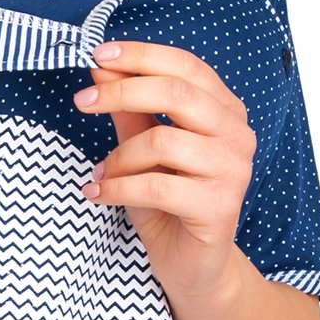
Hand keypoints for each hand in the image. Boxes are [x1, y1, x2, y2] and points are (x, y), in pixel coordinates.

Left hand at [73, 39, 256, 303]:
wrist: (190, 264)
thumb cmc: (167, 201)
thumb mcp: (142, 150)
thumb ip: (130, 110)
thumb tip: (102, 69)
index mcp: (225, 110)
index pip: (186, 66)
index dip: (141, 56)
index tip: (98, 55)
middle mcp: (237, 135)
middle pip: (177, 94)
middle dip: (122, 92)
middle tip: (82, 101)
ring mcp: (234, 171)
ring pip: (162, 141)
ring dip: (118, 157)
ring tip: (100, 173)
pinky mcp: (220, 207)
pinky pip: (157, 185)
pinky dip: (118, 187)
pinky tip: (97, 193)